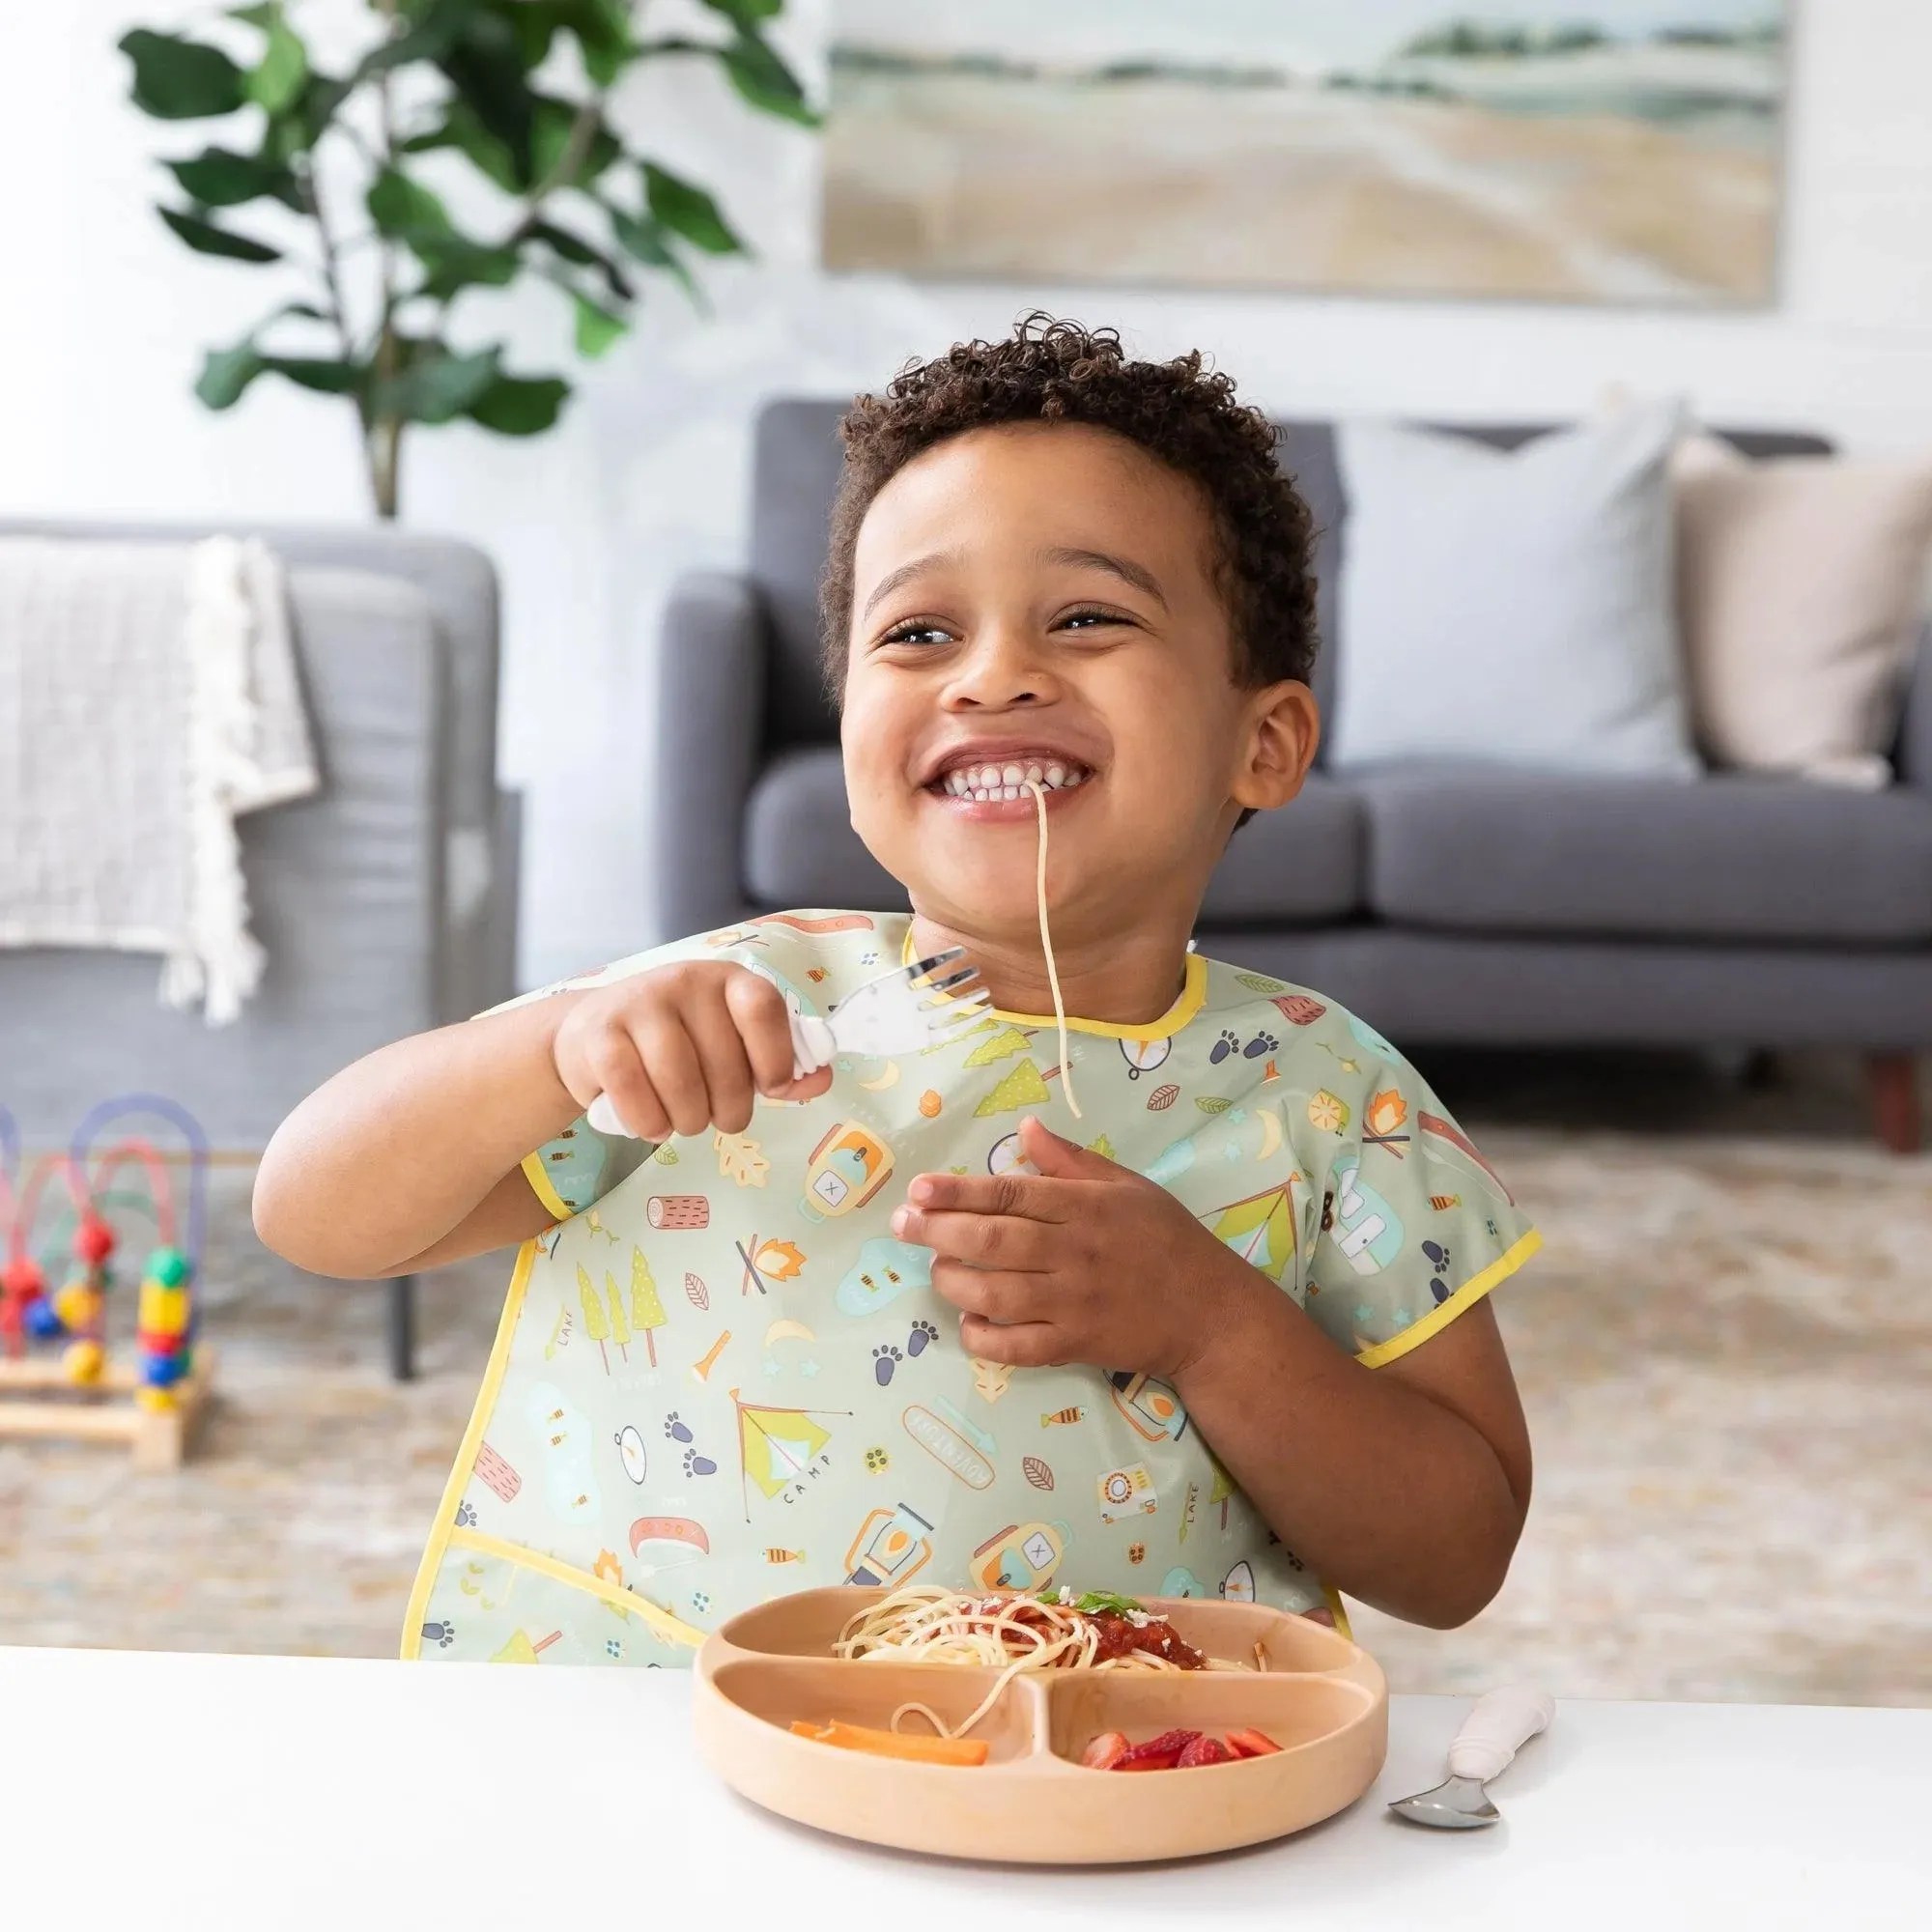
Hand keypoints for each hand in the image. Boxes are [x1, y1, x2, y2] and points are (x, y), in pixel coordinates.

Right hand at [550, 962, 831, 1141]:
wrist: (590, 1035)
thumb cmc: (675, 1042)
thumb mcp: (730, 1044)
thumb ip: (777, 1062)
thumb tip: (822, 1078)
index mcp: (728, 980)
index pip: (764, 1009)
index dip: (776, 1058)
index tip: (772, 1088)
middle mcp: (685, 981)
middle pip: (725, 1066)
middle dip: (729, 1111)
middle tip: (716, 1117)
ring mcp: (639, 1003)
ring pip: (681, 1085)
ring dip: (688, 1122)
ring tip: (683, 1121)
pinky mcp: (599, 1034)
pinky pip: (634, 1094)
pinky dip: (649, 1123)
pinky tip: (652, 1124)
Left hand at [890, 1116, 1257, 1376]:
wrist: (1211, 1313)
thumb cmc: (1167, 1241)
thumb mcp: (1129, 1186)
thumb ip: (1072, 1160)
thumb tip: (1025, 1129)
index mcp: (1087, 1207)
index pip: (1011, 1194)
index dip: (958, 1190)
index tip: (920, 1188)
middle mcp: (1075, 1252)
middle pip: (993, 1240)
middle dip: (938, 1231)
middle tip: (902, 1224)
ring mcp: (1073, 1302)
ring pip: (996, 1293)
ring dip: (954, 1281)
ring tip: (935, 1269)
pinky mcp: (1075, 1345)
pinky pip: (1016, 1346)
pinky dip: (983, 1335)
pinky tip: (968, 1320)